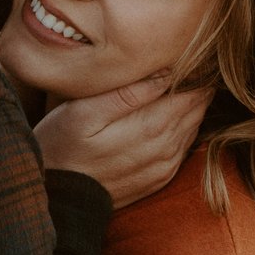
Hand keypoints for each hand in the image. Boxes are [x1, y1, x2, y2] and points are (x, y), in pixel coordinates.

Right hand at [34, 74, 212, 206]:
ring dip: (193, 107)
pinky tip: (174, 115)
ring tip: (187, 84)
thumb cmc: (62, 146)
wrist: (56, 198)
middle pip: (194, 111)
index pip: (189, 95)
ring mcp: (163, 168)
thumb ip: (126, 94)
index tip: (194, 57)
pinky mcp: (158, 179)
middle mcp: (163, 150)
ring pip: (192, 129)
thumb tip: (165, 74)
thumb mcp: (82, 112)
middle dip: (198, 88)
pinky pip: (183, 149)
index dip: (196, 75)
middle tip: (194, 65)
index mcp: (149, 128)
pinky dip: (185, 129)